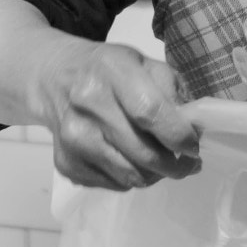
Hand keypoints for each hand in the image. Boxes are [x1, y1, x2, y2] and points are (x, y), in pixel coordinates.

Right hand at [29, 39, 198, 189]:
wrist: (53, 79)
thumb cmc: (106, 70)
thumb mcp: (142, 62)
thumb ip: (171, 90)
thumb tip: (193, 128)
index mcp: (111, 70)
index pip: (151, 112)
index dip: (179, 136)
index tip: (194, 146)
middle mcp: (87, 104)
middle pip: (144, 153)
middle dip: (176, 165)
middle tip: (188, 163)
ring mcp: (73, 137)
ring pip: (131, 176)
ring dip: (155, 175)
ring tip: (162, 162)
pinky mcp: (66, 162)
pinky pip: (113, 184)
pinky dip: (130, 177)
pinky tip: (131, 159)